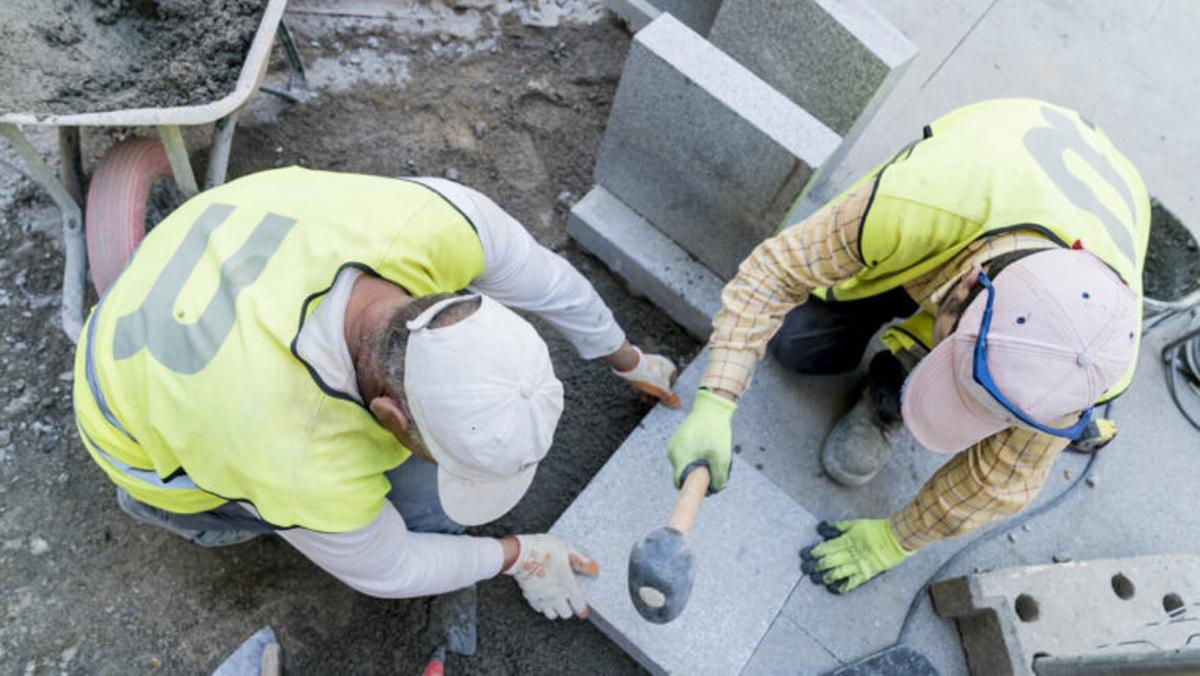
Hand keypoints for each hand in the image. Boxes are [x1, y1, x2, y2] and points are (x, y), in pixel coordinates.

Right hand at [503, 534, 598, 619]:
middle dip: (568, 608)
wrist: (520, 553)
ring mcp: (542, 598)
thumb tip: (595, 570)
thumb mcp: (567, 550)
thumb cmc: (544, 549)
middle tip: (568, 600)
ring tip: (556, 599)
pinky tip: (544, 595)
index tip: (583, 610)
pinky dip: (543, 605)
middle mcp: (556, 595)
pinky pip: (539, 609)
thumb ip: (582, 562)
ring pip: (552, 614)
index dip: (582, 610)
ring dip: (555, 609)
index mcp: (567, 584)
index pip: (579, 606)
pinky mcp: (530, 597)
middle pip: (566, 614)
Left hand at [612, 345, 680, 407]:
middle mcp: (661, 362)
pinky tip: (640, 394)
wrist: (631, 366)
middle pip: (661, 381)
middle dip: (658, 393)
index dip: (669, 392)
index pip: (673, 381)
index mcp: (670, 366)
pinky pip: (643, 377)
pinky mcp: (639, 364)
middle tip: (655, 402)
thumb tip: (677, 405)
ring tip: (647, 400)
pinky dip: (642, 385)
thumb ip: (669, 398)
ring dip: (650, 391)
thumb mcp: (661, 391)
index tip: (665, 401)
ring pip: (651, 379)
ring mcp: (649, 362)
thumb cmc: (650, 378)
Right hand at [667, 389, 735, 490]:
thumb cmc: (716, 433)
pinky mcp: (677, 439)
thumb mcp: (722, 458)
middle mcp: (672, 453)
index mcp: (679, 458)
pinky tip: (705, 446)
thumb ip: (719, 478)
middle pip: (683, 473)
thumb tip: (715, 489)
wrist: (711, 408)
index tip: (705, 484)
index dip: (692, 487)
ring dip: (696, 464)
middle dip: (697, 474)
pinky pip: (684, 454)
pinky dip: (694, 455)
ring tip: (710, 453)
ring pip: (684, 464)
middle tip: (713, 466)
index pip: (679, 483)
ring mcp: (673, 445)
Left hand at [799, 520, 913, 593]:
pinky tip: (834, 589)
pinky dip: (843, 586)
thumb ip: (838, 527)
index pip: (826, 548)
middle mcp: (850, 554)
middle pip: (829, 561)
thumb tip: (821, 528)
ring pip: (838, 573)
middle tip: (806, 569)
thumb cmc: (875, 529)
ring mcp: (858, 565)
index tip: (805, 555)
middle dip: (816, 566)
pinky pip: (852, 582)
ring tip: (817, 579)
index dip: (814, 552)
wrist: (896, 538)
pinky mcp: (867, 574)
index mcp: (847, 541)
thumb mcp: (855, 524)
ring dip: (826, 577)